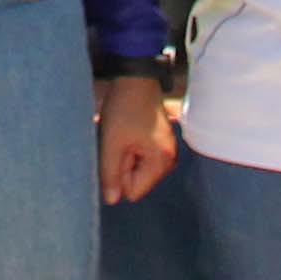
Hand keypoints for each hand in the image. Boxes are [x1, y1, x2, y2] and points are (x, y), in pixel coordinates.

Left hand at [96, 73, 178, 204]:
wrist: (136, 79)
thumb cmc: (124, 109)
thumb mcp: (111, 143)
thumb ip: (111, 174)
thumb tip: (111, 200)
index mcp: (161, 162)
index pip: (133, 191)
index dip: (118, 174)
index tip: (118, 149)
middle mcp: (169, 160)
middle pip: (136, 181)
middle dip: (122, 165)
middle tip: (119, 141)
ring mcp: (166, 151)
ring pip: (136, 169)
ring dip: (124, 156)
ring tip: (122, 135)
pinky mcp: (160, 143)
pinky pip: (140, 158)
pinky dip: (129, 149)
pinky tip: (126, 132)